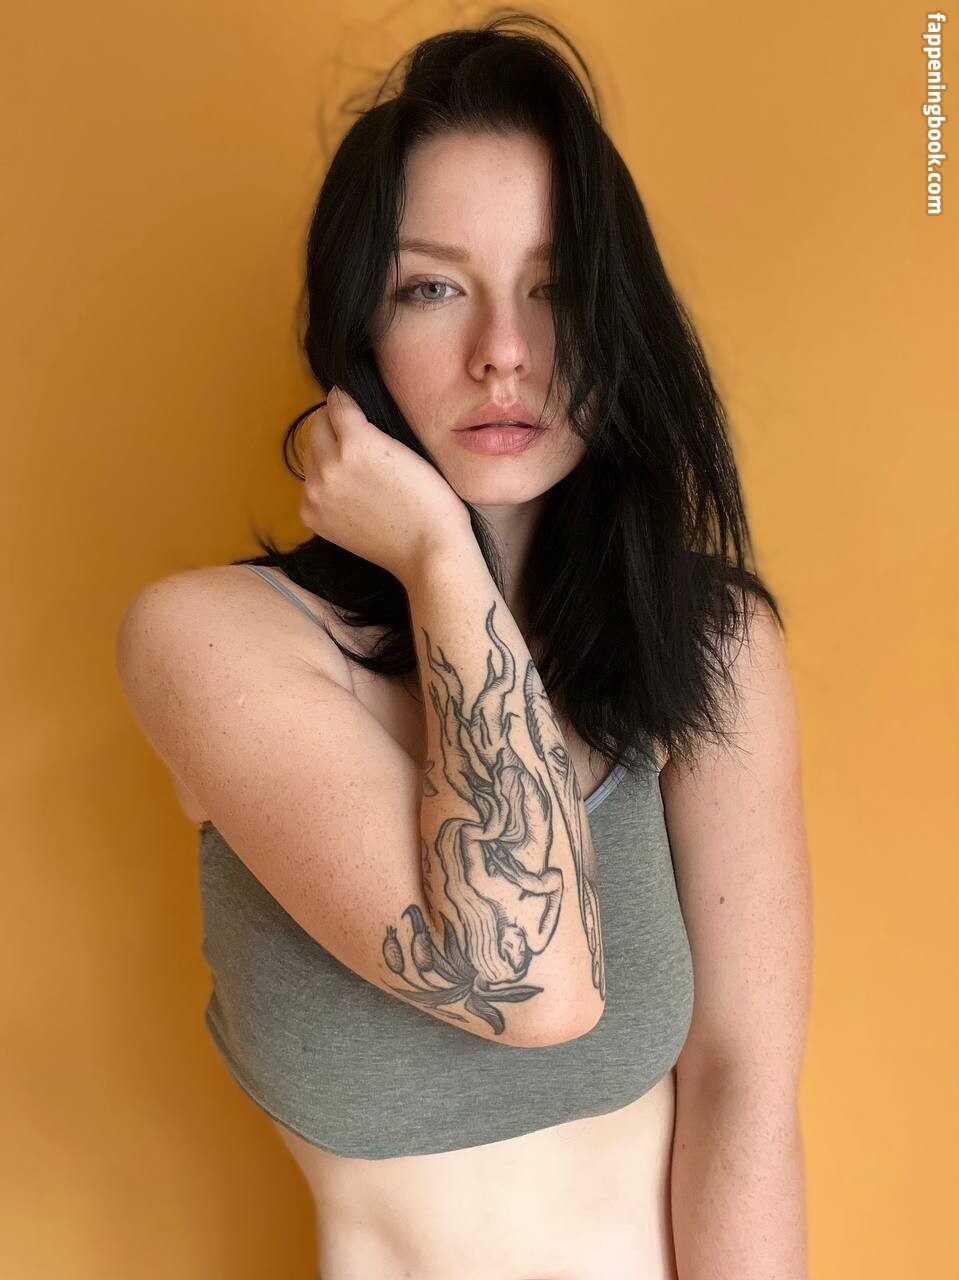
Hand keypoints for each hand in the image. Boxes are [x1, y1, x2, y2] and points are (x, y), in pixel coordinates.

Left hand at [297, 386, 471, 582]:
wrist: (428, 551)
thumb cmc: (430, 499)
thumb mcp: (405, 448)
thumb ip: (370, 428)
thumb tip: (347, 414)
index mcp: (356, 442)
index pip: (336, 401)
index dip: (348, 401)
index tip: (354, 406)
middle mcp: (329, 465)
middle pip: (315, 425)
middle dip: (332, 424)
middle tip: (353, 435)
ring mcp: (316, 493)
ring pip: (309, 455)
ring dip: (325, 452)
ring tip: (353, 466)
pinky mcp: (312, 516)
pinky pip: (309, 485)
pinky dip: (323, 482)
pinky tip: (348, 491)